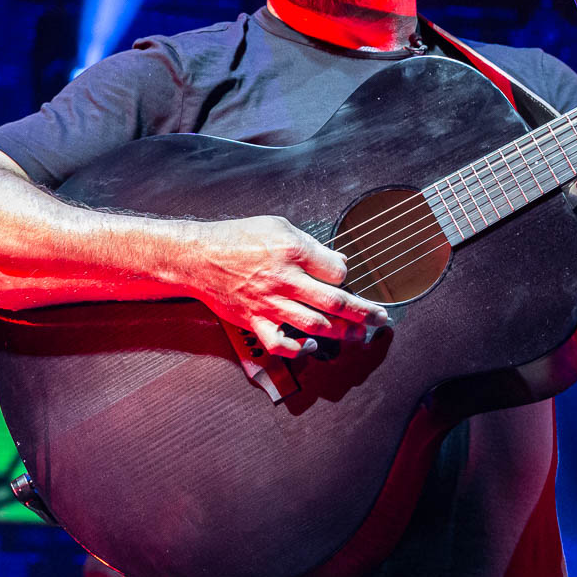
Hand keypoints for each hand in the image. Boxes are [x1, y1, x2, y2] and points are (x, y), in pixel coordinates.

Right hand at [182, 215, 386, 356]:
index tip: (348, 279)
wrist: (196, 257)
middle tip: (380, 318)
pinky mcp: (255, 321)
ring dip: (342, 331)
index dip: (348, 277)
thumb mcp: (278, 227)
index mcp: (293, 252)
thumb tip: (337, 260)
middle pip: (335, 301)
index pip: (337, 271)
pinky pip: (281, 344)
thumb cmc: (237, 238)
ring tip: (358, 334)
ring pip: (315, 324)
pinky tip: (313, 346)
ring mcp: (270, 304)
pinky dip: (300, 349)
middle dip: (363, 311)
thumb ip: (310, 245)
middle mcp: (284, 280)